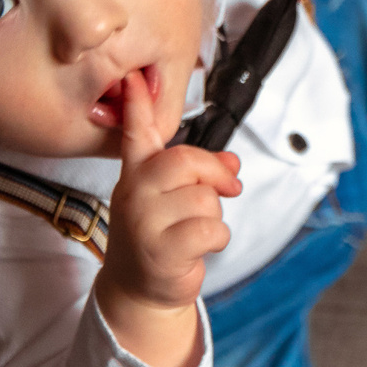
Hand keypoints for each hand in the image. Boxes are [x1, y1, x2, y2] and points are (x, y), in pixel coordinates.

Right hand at [92, 68, 241, 366]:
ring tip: (193, 230)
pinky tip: (198, 247)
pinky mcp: (160, 249)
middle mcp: (134, 192)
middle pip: (185, 160)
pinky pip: (211, 229)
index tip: (134, 77)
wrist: (141, 289)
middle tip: (228, 188)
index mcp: (136, 173)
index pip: (136, 133)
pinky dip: (217, 239)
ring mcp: (142, 221)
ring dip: (213, 216)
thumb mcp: (173, 198)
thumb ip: (199, 173)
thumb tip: (233, 161)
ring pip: (205, 198)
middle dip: (215, 174)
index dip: (137, 104)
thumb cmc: (159, 236)